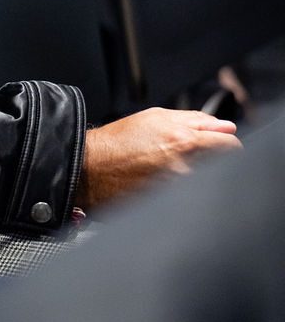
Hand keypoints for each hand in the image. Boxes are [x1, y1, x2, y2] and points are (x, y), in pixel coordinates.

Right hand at [76, 108, 240, 209]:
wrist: (92, 168)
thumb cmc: (119, 141)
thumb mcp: (155, 117)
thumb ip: (195, 120)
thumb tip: (225, 127)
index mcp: (183, 140)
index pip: (229, 145)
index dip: (229, 144)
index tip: (225, 145)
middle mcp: (185, 166)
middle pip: (224, 165)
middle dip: (217, 159)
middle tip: (198, 157)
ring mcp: (178, 188)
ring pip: (207, 180)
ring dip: (200, 174)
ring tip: (176, 169)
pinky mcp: (169, 204)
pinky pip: (191, 196)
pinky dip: (186, 189)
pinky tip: (168, 183)